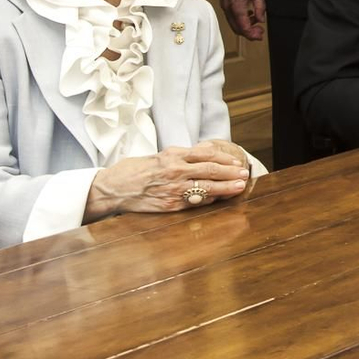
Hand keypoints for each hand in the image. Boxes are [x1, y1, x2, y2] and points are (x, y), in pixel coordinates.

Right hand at [85, 143, 250, 219]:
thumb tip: (206, 152)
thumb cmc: (136, 170)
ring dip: (225, 188)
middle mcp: (175, 171)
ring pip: (206, 188)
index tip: (237, 161)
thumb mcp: (160, 155)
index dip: (224, 158)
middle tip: (244, 174)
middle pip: (210, 170)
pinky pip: (195, 203)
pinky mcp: (170, 206)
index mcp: (173, 155)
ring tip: (239, 187)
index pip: (206, 154)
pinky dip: (209, 200)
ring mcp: (173, 190)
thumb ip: (183, 155)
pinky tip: (220, 199)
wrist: (114, 188)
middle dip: (230, 172)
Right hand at [220, 0, 266, 40]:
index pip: (244, 28)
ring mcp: (224, 6)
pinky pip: (230, 17)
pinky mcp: (224, 3)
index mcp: (238, 6)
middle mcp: (228, 8)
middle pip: (237, 29)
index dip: (252, 35)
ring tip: (256, 21)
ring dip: (244, 26)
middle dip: (248, 33)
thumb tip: (261, 19)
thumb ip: (260, 8)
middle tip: (259, 32)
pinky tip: (248, 15)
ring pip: (233, 24)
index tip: (260, 35)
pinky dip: (239, 20)